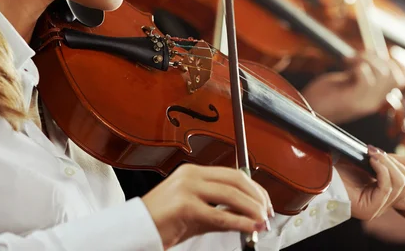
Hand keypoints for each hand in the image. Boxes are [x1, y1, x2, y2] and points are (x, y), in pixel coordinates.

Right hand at [142, 164, 272, 248]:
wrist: (136, 231)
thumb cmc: (162, 223)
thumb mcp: (197, 212)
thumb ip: (221, 210)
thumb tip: (248, 215)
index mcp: (194, 172)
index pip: (233, 174)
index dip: (255, 188)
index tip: (266, 203)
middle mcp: (191, 175)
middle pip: (235, 180)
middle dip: (257, 197)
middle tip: (267, 214)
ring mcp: (187, 188)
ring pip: (231, 195)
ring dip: (252, 210)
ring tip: (262, 222)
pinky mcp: (184, 206)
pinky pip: (219, 215)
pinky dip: (239, 222)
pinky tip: (250, 228)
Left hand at [302, 54, 404, 123]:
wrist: (306, 110)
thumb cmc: (322, 94)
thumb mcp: (347, 81)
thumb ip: (362, 72)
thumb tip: (375, 54)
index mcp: (374, 98)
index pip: (400, 80)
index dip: (390, 62)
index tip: (370, 54)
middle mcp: (373, 103)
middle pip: (397, 77)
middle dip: (381, 59)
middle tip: (359, 55)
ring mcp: (364, 103)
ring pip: (384, 74)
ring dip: (366, 59)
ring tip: (349, 59)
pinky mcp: (352, 101)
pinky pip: (365, 77)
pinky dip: (356, 64)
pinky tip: (344, 63)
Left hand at [335, 147, 404, 220]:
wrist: (319, 174)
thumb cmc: (339, 168)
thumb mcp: (371, 162)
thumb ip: (390, 163)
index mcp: (386, 195)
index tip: (392, 160)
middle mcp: (385, 204)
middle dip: (397, 164)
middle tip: (378, 154)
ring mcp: (378, 208)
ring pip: (402, 185)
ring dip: (388, 164)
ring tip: (373, 156)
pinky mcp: (370, 208)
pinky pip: (387, 186)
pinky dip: (382, 169)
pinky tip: (371, 161)